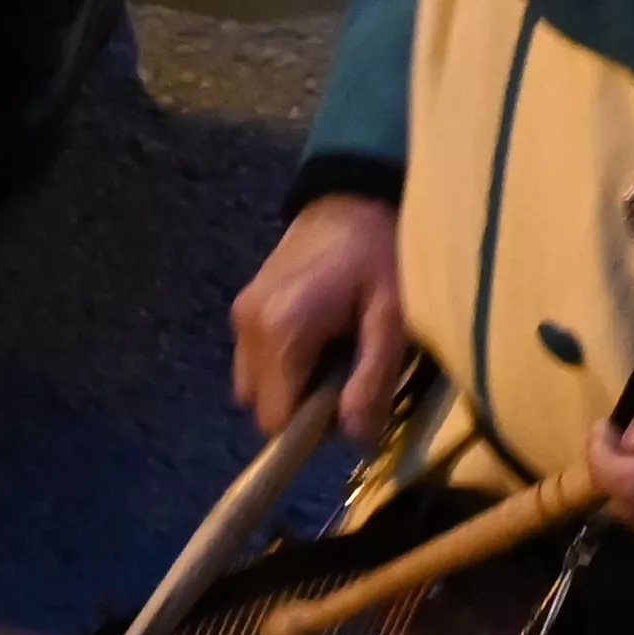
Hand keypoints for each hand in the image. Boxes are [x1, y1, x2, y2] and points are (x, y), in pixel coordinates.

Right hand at [230, 195, 409, 446]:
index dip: (314, 427)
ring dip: (291, 388)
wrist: (353, 194)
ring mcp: (240, 316)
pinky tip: (317, 339)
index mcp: (283, 331)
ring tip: (334, 355)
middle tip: (347, 376)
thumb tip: (353, 439)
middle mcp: (250, 327)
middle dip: (303, 409)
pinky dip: (282, 367)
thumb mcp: (393, 316)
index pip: (277, 421)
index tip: (350, 401)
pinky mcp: (242, 307)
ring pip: (255, 389)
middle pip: (263, 409)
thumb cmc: (381, 252)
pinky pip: (254, 362)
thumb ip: (372, 379)